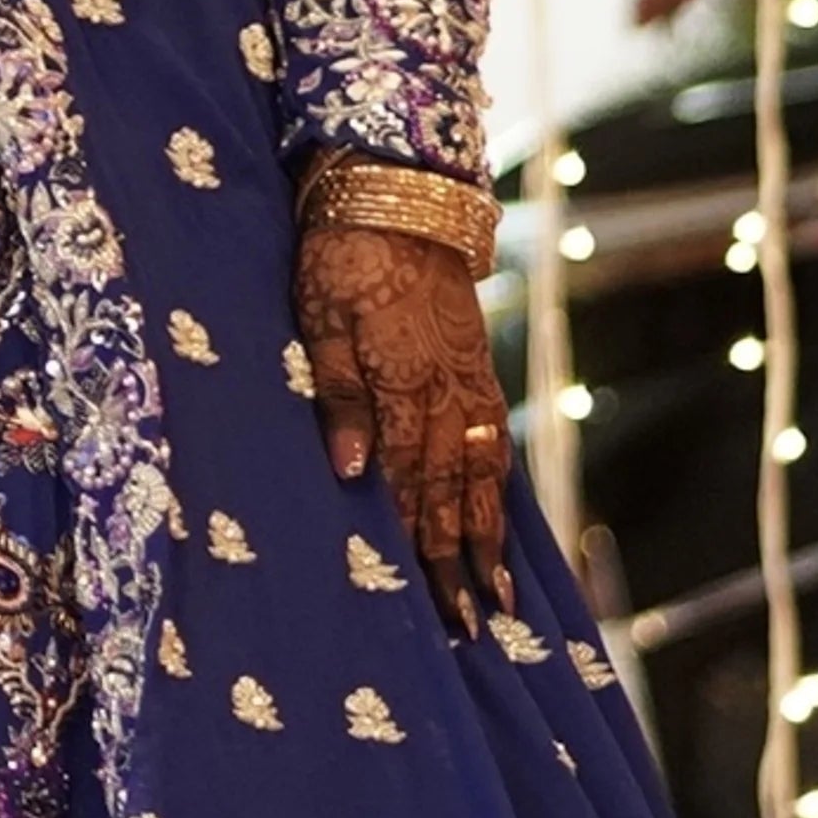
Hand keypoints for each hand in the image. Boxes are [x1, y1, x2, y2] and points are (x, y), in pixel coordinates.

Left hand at [297, 217, 513, 630]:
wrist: (396, 191)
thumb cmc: (340, 253)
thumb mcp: (318, 318)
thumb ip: (338, 396)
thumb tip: (354, 472)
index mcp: (402, 383)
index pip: (407, 484)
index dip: (416, 545)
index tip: (427, 603)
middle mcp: (445, 390)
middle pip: (451, 493)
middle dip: (458, 563)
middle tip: (470, 626)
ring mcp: (468, 379)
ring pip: (481, 474)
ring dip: (487, 536)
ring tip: (498, 595)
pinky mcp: (477, 364)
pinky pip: (492, 439)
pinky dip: (497, 486)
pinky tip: (498, 518)